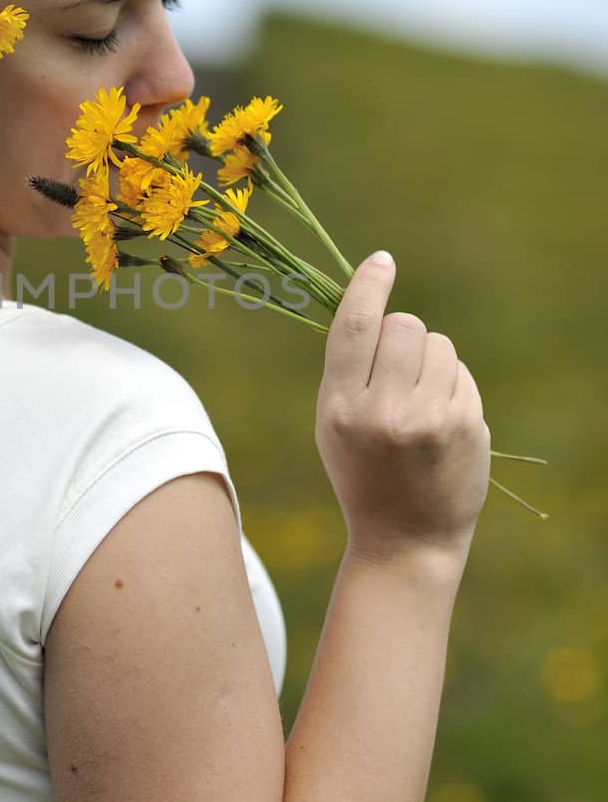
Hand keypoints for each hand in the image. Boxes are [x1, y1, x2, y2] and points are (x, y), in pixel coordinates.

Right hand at [314, 251, 490, 569]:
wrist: (406, 540)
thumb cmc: (362, 472)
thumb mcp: (333, 424)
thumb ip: (349, 370)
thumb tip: (374, 301)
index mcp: (339, 408)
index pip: (356, 327)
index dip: (368, 286)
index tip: (381, 261)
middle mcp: (384, 412)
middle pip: (403, 325)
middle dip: (402, 335)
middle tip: (396, 369)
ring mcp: (431, 419)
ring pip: (438, 343)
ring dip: (429, 359)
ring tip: (418, 401)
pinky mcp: (467, 425)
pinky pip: (460, 371)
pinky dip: (451, 384)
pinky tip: (441, 421)